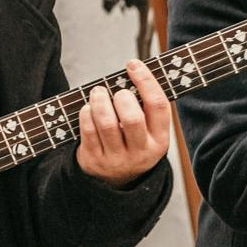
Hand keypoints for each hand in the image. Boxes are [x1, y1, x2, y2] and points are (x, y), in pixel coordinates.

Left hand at [76, 59, 170, 186]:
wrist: (115, 181)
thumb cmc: (132, 143)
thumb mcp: (148, 133)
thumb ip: (145, 108)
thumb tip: (134, 69)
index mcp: (159, 140)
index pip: (158, 106)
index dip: (146, 81)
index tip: (133, 64)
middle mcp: (141, 152)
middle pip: (133, 118)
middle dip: (122, 97)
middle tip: (116, 91)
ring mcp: (117, 158)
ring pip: (107, 124)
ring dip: (100, 102)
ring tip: (98, 92)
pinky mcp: (94, 160)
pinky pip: (88, 132)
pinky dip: (86, 114)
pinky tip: (87, 108)